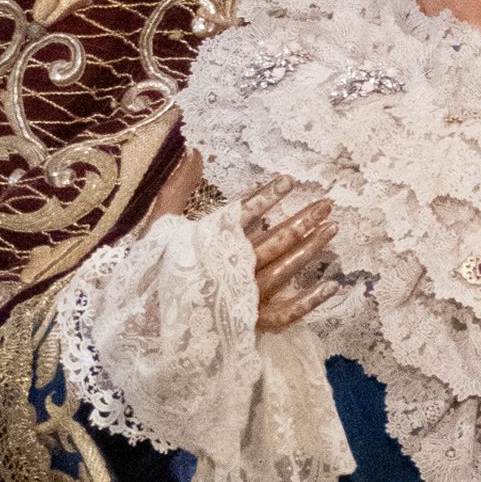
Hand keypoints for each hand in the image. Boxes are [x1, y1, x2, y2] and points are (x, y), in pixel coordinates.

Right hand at [153, 153, 339, 333]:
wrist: (148, 329)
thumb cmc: (155, 274)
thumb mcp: (161, 226)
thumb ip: (179, 188)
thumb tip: (195, 152)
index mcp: (210, 245)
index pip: (243, 214)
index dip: (266, 196)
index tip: (289, 181)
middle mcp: (231, 270)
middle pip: (273, 241)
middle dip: (302, 220)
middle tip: (327, 203)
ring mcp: (244, 298)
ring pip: (283, 270)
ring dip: (310, 249)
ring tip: (333, 229)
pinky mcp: (251, 323)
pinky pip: (286, 313)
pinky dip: (310, 301)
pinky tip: (332, 285)